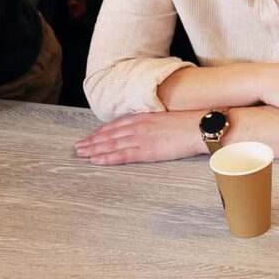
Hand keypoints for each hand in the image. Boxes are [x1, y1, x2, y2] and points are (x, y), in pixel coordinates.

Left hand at [74, 111, 205, 164]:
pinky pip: (122, 155)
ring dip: (94, 149)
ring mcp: (141, 138)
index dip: (100, 132)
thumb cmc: (189, 123)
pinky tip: (96, 160)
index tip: (89, 137)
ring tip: (81, 154)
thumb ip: (151, 123)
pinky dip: (107, 157)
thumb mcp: (166, 119)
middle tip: (77, 147)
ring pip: (111, 144)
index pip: (115, 125)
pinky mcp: (147, 151)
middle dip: (91, 141)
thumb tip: (145, 129)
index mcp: (143, 117)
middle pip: (109, 134)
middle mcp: (138, 126)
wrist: (201, 127)